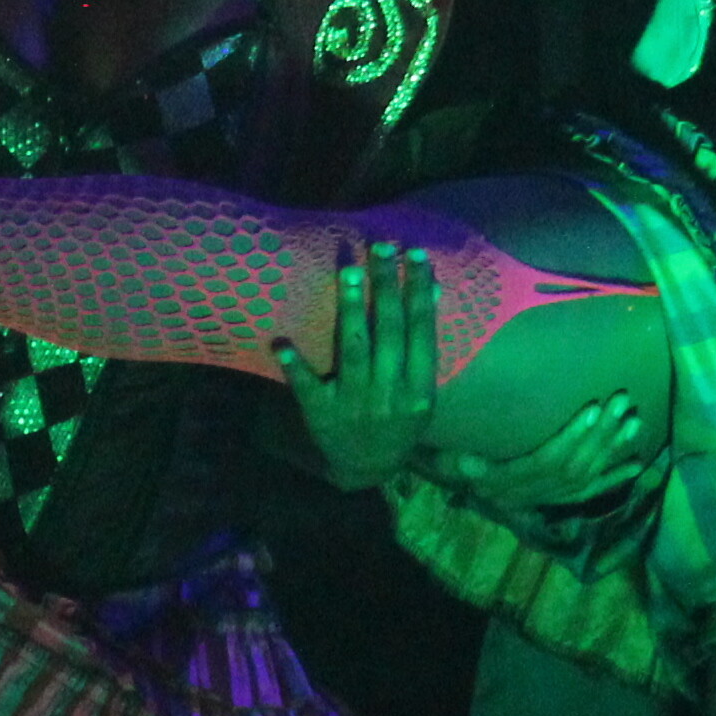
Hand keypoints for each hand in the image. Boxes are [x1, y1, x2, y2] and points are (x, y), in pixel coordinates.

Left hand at [277, 241, 440, 486]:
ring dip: (349, 309)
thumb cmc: (398, 420)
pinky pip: (307, 387)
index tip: (416, 256)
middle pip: (389, 331)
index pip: (421, 331)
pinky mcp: (321, 414)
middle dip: (386, 286)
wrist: (367, 468)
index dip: (419, 292)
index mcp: (420, 388)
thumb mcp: (420, 390)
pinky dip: (295, 367)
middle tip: (380, 247)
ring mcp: (355, 404)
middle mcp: (390, 393)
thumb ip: (424, 346)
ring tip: (348, 271)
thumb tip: (434, 291)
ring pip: (354, 349)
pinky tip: (281, 343)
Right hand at [415, 389, 658, 525]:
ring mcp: (543, 499)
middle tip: (622, 402)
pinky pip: (588, 492)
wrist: (454, 485)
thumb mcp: (445, 460)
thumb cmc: (447, 461)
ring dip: (611, 450)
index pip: (544, 462)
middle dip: (599, 435)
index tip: (592, 409)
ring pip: (584, 477)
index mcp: (503, 485)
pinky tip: (635, 465)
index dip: (570, 437)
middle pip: (572, 466)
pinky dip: (612, 479)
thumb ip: (457, 464)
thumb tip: (469, 464)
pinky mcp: (554, 500)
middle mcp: (527, 496)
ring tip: (634, 422)